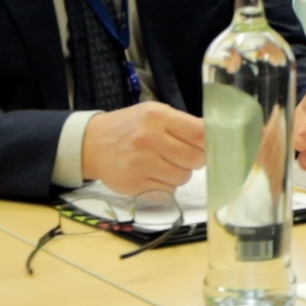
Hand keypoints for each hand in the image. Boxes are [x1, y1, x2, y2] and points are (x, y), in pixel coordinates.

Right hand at [81, 101, 205, 194]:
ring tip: (163, 164)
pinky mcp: (135, 185)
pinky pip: (168, 192)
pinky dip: (165, 186)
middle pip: (196, 159)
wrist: (91, 144)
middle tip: (182, 155)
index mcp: (158, 118)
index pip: (200, 134)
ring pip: (183, 178)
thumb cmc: (129, 127)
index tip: (211, 146)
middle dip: (195, 160)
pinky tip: (152, 175)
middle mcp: (149, 140)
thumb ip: (183, 124)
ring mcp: (141, 164)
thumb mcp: (154, 113)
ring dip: (179, 173)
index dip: (211, 143)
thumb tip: (214, 138)